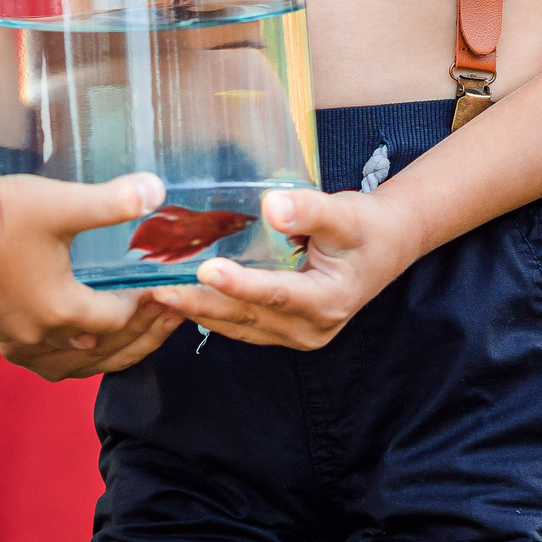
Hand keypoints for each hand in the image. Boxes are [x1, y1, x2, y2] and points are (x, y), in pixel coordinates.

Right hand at [0, 171, 180, 379]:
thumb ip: (114, 201)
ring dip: (101, 356)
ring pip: (67, 365)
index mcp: (62, 310)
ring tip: (125, 341)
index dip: (146, 306)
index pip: (118, 320)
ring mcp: (11, 336)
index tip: (165, 291)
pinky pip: (37, 358)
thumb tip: (157, 189)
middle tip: (164, 321)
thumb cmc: (2, 212)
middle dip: (137, 337)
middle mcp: (38, 334)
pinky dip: (64, 355)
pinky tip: (70, 338)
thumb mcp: (64, 205)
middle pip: (100, 351)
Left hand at [148, 188, 420, 350]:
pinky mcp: (285, 332)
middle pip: (248, 317)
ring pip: (240, 326)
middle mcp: (312, 329)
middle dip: (200, 303)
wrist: (385, 246)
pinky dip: (213, 313)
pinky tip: (182, 297)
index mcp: (328, 300)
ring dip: (199, 311)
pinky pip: (243, 326)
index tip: (204, 270)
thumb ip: (309, 209)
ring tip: (156, 294)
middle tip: (156, 288)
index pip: (276, 293)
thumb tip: (272, 205)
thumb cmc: (364, 226)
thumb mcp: (344, 212)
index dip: (239, 284)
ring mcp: (298, 335)